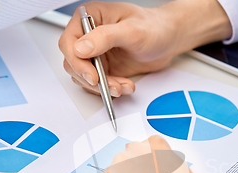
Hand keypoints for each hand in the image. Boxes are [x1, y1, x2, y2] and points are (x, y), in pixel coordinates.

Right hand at [58, 0, 231, 96]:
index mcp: (90, 18)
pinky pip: (99, 84)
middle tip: (109, 86)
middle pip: (74, 63)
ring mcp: (96, 53)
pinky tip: (125, 86)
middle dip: (91, 79)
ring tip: (122, 87)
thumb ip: (105, 37)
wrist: (168, 40)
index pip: (69, 42)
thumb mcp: (131, 30)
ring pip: (85, 77)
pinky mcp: (105, 68)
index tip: (92, 76)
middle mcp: (89, 36)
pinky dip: (111, 89)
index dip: (77, 62)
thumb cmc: (154, 27)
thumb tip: (80, 47)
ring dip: (103, 87)